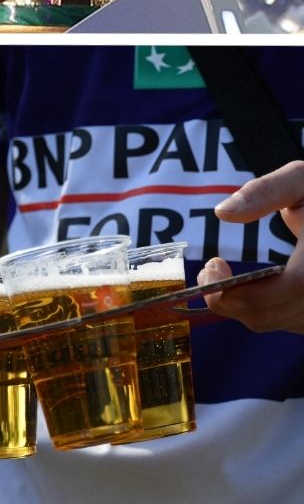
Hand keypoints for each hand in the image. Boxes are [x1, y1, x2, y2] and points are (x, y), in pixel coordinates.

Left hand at [200, 161, 303, 332]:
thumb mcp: (302, 180)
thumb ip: (265, 192)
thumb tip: (223, 213)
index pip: (290, 287)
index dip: (243, 286)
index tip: (212, 265)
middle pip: (271, 313)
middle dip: (229, 297)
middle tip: (208, 272)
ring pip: (276, 322)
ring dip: (243, 305)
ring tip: (224, 277)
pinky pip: (288, 323)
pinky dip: (264, 310)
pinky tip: (254, 288)